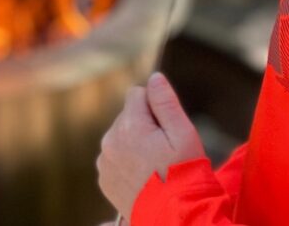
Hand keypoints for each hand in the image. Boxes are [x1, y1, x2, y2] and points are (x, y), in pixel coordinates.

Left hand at [96, 72, 205, 220]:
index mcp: (129, 125)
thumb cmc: (183, 174)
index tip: (166, 129)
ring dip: (135, 141)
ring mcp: (105, 161)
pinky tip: (144, 176)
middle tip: (163, 150)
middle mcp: (111, 140)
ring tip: (154, 165)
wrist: (174, 219)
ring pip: (121, 134)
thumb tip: (154, 77)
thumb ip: (165, 101)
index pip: (137, 93)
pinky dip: (127, 160)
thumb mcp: (183, 133)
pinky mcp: (104, 178)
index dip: (156, 107)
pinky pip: (116, 155)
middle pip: (128, 114)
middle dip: (145, 124)